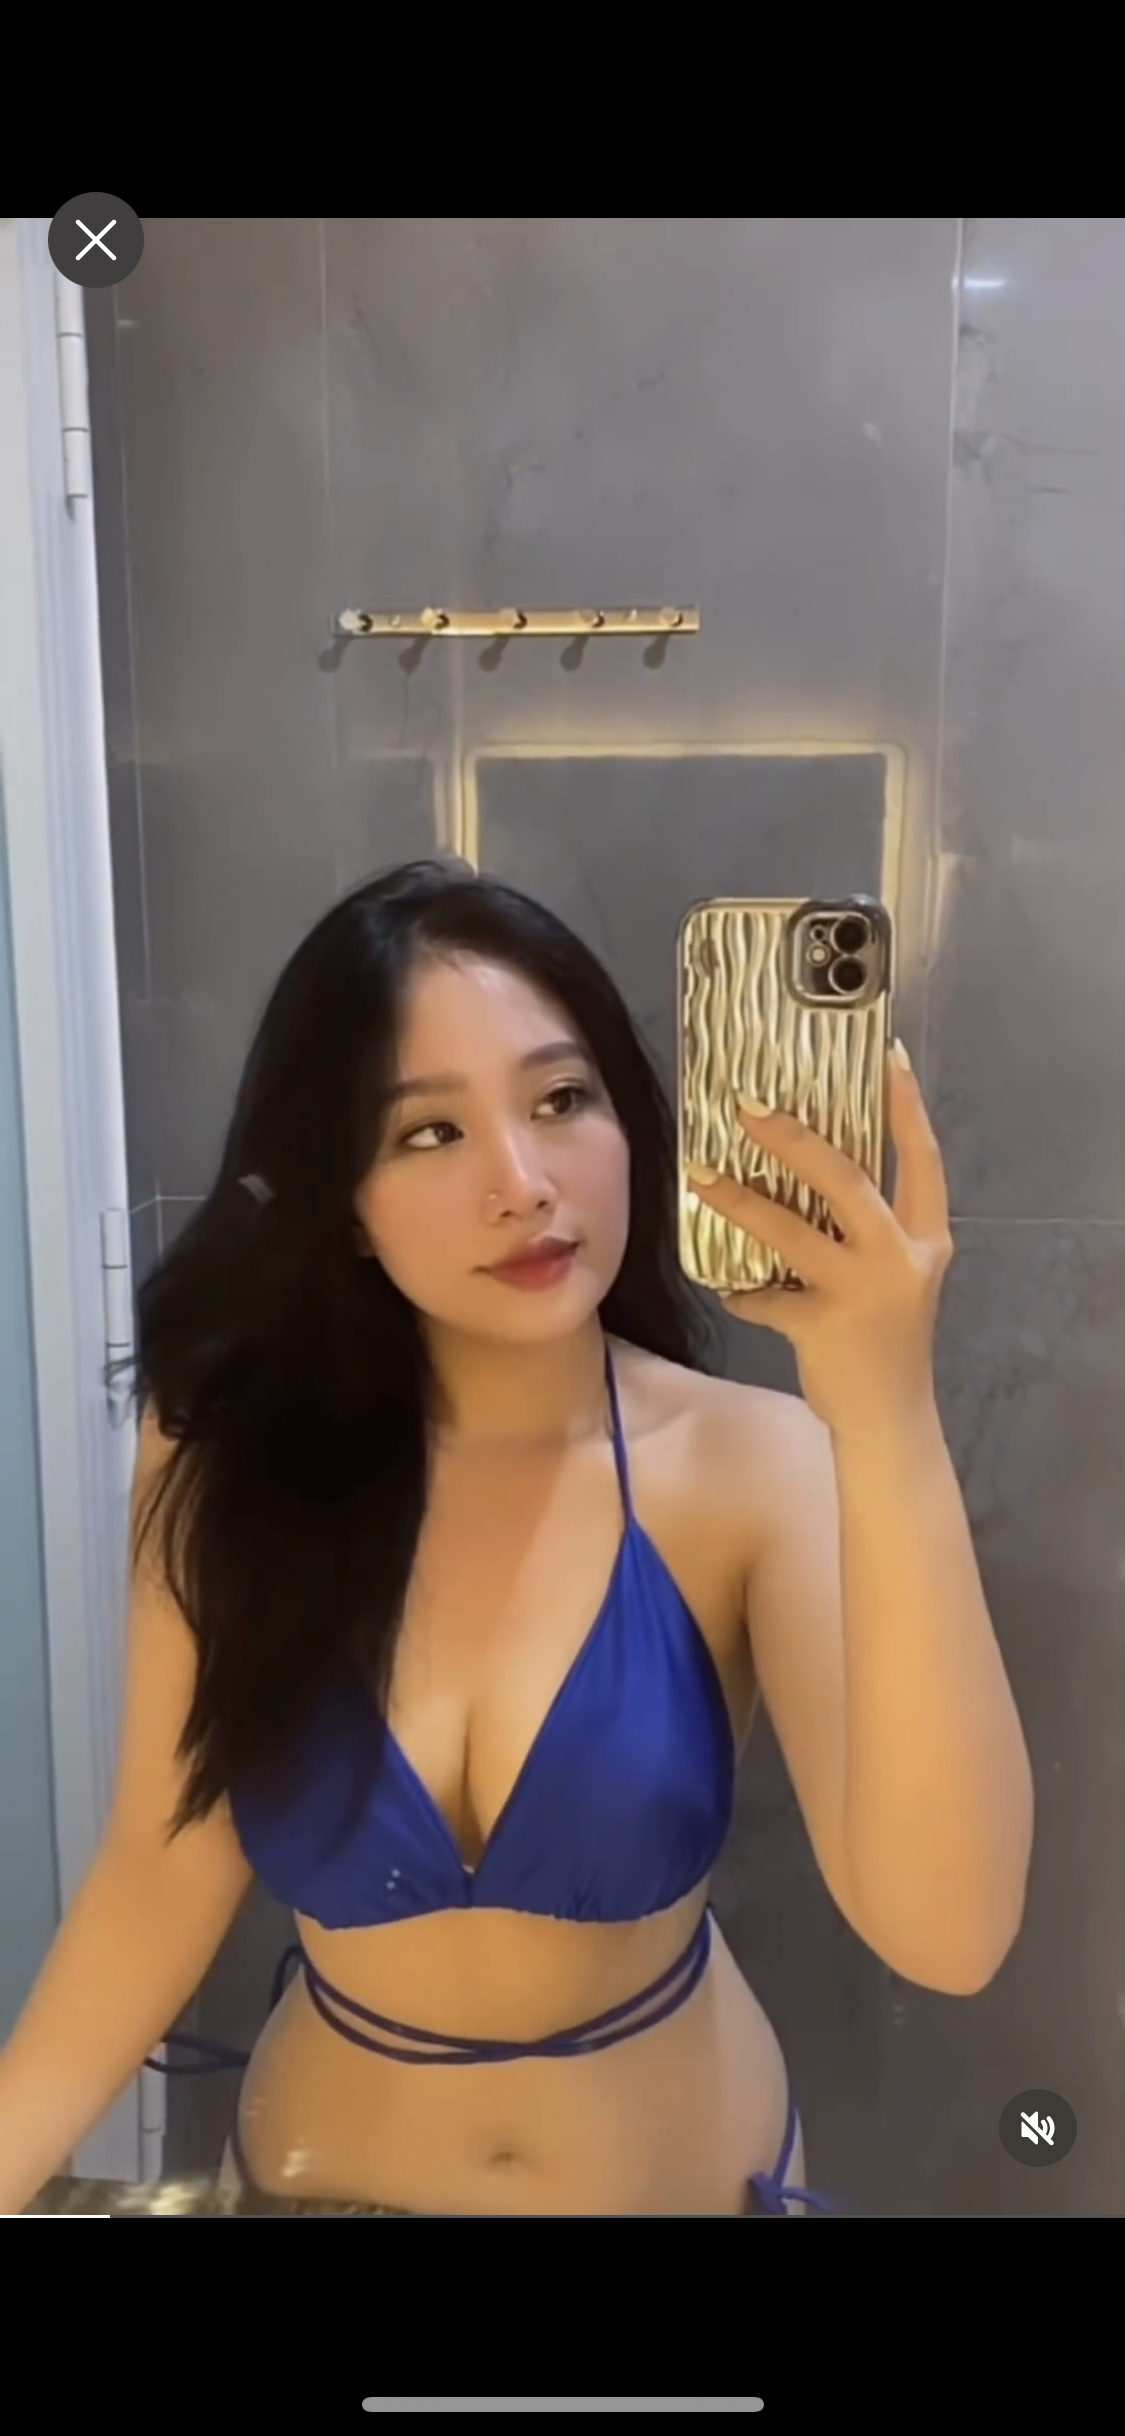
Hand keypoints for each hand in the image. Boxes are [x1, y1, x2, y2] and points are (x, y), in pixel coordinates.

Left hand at [685, 1041, 953, 1440]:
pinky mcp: (822, 1324)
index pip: (922, 1160)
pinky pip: (765, 1295)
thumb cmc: (888, 1341)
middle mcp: (901, 1257)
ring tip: (701, 1178)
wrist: (890, 1419)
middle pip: (846, 1179)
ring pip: (790, 1230)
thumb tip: (809, 1172)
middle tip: (748, 1107)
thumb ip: (870, 1232)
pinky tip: (729, 1288)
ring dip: (740, 1201)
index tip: (888, 1056)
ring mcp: (862, 1290)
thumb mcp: (898, 1278)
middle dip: (793, 1139)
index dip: (907, 1108)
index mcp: (927, 1239)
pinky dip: (742, 1291)